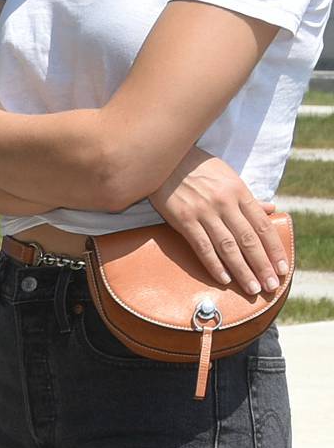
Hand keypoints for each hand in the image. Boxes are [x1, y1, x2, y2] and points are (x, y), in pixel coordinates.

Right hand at [151, 150, 289, 300]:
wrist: (166, 159)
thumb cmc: (199, 167)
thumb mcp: (229, 177)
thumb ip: (249, 198)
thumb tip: (271, 208)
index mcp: (239, 192)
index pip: (262, 225)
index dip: (274, 248)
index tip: (282, 267)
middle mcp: (225, 203)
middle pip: (249, 240)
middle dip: (262, 265)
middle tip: (272, 285)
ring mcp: (204, 213)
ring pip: (228, 246)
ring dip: (243, 270)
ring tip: (253, 288)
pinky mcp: (184, 220)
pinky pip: (202, 247)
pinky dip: (214, 264)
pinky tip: (224, 279)